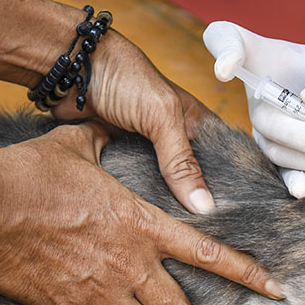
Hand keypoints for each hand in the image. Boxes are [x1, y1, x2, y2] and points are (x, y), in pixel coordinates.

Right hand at [0, 121, 282, 304]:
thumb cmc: (30, 174)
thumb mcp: (74, 147)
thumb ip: (100, 142)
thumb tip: (100, 124)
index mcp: (144, 225)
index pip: (210, 253)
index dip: (249, 274)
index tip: (276, 290)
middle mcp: (133, 264)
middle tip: (166, 303)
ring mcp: (103, 291)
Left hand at [52, 31, 217, 214]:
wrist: (74, 71)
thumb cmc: (125, 77)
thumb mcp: (162, 118)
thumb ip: (182, 162)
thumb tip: (203, 207)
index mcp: (196, 126)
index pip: (223, 164)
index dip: (227, 189)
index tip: (230, 218)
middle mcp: (176, 141)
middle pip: (193, 182)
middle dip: (195, 204)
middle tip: (201, 234)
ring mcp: (149, 153)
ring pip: (165, 188)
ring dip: (166, 205)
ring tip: (175, 232)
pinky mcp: (124, 160)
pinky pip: (138, 187)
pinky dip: (141, 200)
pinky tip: (145, 218)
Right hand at [203, 21, 304, 197]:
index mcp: (276, 59)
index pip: (231, 41)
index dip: (222, 51)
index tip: (226, 70)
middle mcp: (269, 96)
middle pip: (262, 115)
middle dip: (295, 133)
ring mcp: (278, 129)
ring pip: (275, 148)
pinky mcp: (295, 158)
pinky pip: (285, 173)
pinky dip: (295, 181)